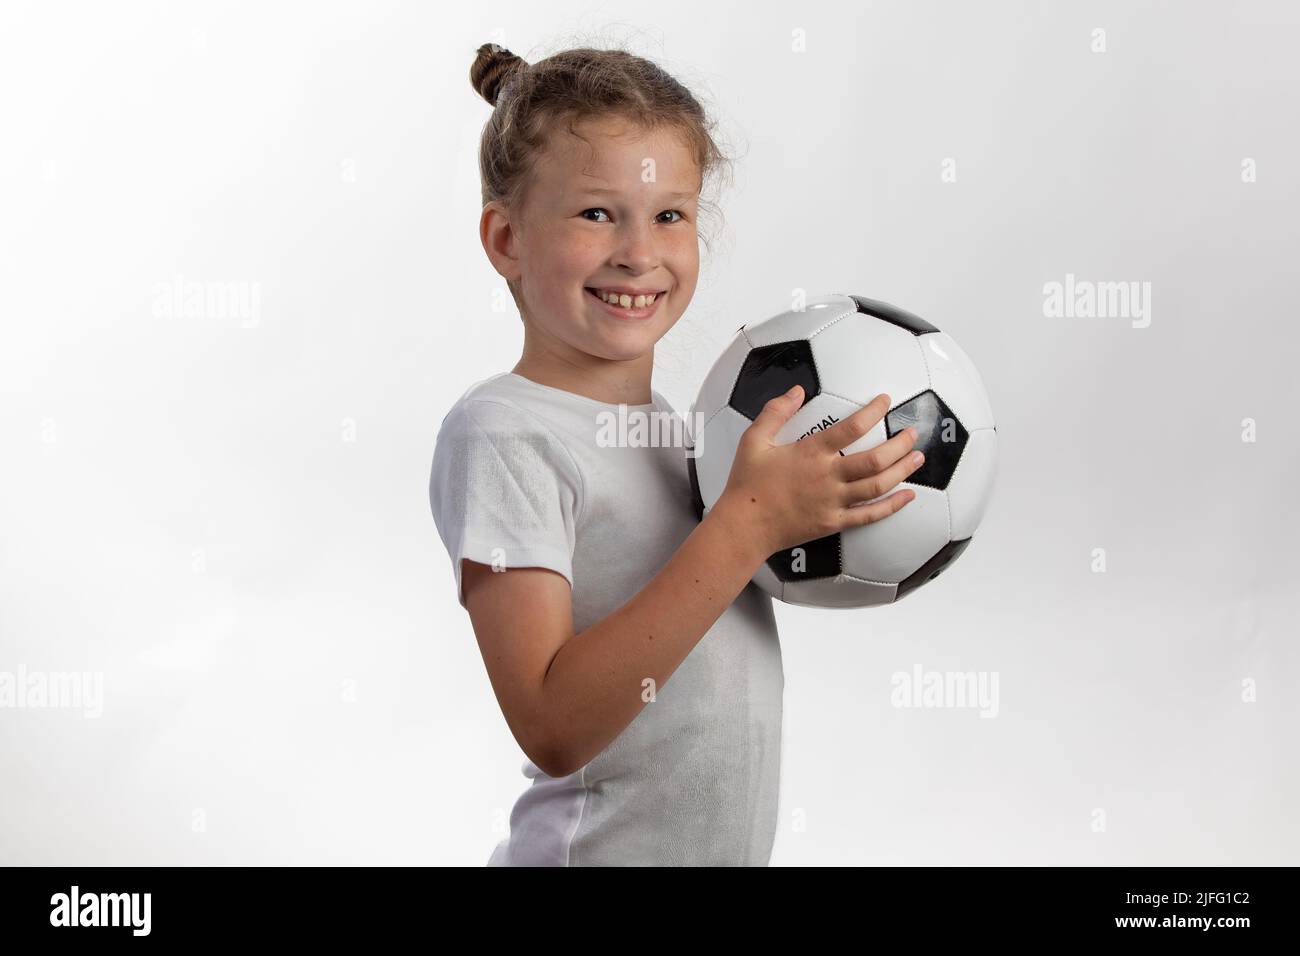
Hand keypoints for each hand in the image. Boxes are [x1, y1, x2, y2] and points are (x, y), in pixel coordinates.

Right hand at [715, 387, 923, 555]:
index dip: (873, 411)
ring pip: (877, 485)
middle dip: (899, 444)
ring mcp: (833, 501)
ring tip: (918, 457)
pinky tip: (908, 496)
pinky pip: (869, 515)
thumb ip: (775, 412)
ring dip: (902, 470)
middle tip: (913, 433)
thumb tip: (796, 391)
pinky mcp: (833, 522)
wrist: (743, 526)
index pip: (851, 427)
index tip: (885, 401)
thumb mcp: (754, 440)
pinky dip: (892, 506)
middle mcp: (827, 476)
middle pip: (875, 459)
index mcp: (810, 452)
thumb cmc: (746, 483)